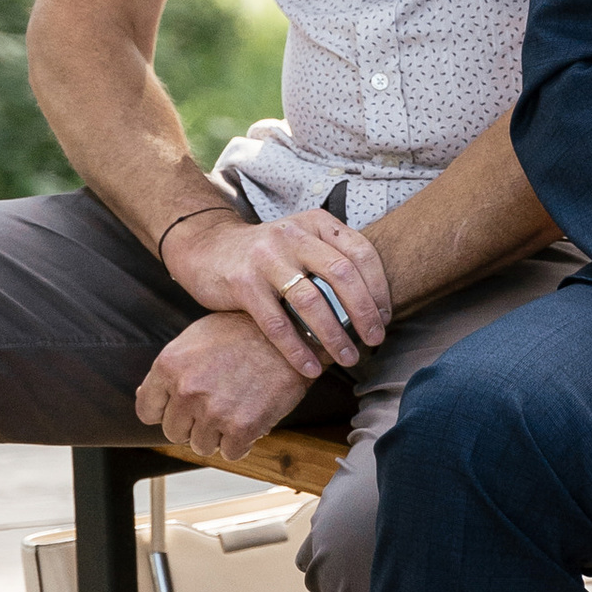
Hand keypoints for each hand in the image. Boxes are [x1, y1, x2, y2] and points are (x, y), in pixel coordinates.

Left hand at [136, 310, 313, 463]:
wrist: (291, 334)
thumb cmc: (244, 332)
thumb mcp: (196, 337)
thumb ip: (170, 369)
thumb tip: (147, 394)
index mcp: (169, 365)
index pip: (147, 410)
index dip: (164, 412)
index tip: (179, 410)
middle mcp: (187, 390)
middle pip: (174, 432)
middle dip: (192, 424)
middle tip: (214, 407)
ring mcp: (214, 411)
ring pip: (201, 446)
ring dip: (217, 435)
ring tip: (234, 410)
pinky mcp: (242, 427)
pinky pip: (231, 453)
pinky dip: (240, 443)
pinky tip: (249, 421)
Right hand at [158, 202, 390, 376]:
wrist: (206, 248)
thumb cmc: (266, 255)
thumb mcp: (301, 242)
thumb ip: (332, 259)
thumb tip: (375, 305)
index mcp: (316, 223)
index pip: (361, 253)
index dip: (378, 288)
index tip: (385, 317)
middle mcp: (294, 235)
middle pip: (342, 275)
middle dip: (364, 313)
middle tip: (375, 341)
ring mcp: (267, 258)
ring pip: (312, 301)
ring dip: (334, 335)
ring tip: (347, 358)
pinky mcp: (243, 283)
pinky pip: (277, 323)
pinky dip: (297, 349)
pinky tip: (309, 368)